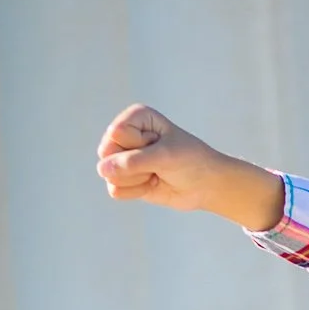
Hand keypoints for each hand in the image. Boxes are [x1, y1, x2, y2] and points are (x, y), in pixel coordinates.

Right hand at [96, 104, 283, 229]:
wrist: (206, 184)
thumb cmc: (191, 161)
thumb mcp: (165, 156)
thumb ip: (132, 162)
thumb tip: (102, 170)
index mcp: (135, 117)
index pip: (117, 134)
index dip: (140, 145)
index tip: (161, 145)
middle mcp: (125, 135)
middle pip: (108, 154)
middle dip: (136, 165)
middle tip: (160, 162)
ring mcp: (122, 158)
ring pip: (110, 174)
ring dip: (138, 179)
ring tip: (157, 173)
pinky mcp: (125, 178)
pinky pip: (116, 190)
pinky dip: (137, 191)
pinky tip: (152, 184)